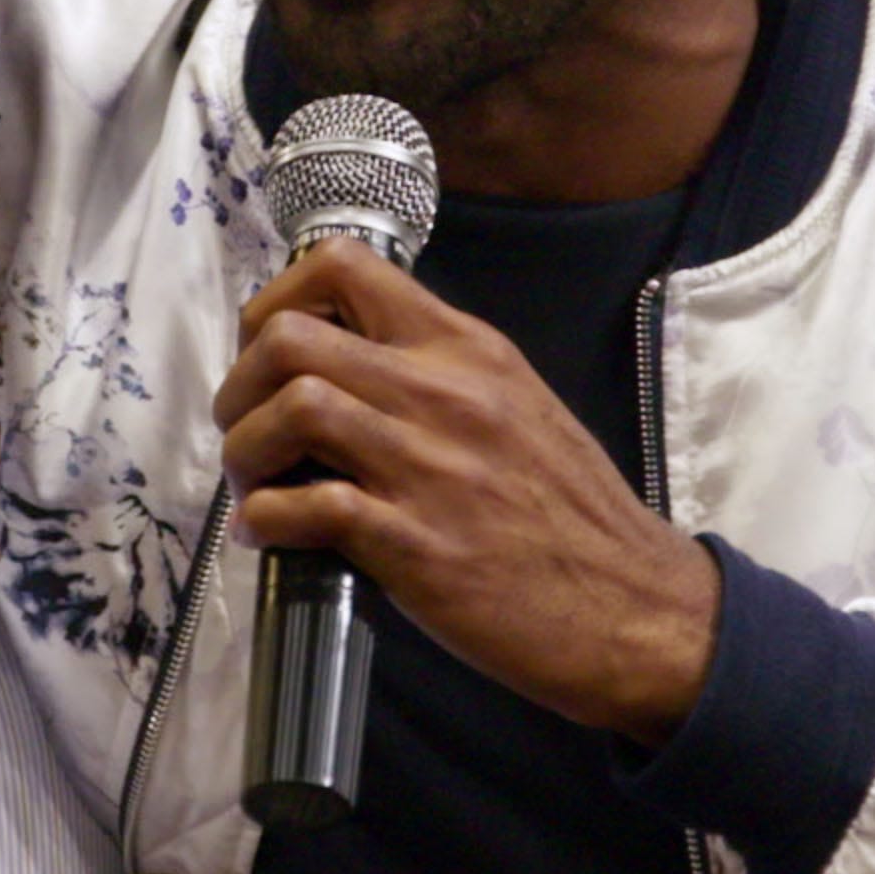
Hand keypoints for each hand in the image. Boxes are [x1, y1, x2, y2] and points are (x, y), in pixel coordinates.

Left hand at [214, 241, 722, 742]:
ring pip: (293, 409)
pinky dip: (267, 518)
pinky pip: (309, 507)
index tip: (264, 349)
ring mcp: (432, 467)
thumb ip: (438, 374)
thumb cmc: (569, 515)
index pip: (345, 266)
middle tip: (245, 429)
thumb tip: (341, 365)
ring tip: (252, 484)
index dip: (276, 300)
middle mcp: (447, 392)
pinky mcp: (419, 545)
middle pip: (292, 338)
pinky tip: (270, 534)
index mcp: (467, 349)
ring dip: (245, 451)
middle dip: (240, 385)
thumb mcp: (515, 405)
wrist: (635, 607)